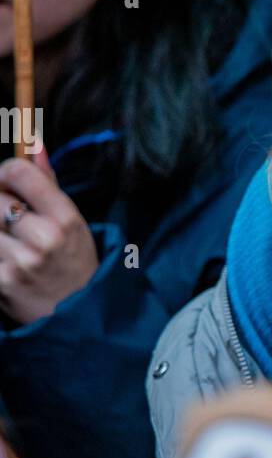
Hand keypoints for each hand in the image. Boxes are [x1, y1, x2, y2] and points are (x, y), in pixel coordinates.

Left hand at [0, 143, 97, 323]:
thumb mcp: (72, 221)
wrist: (78, 316)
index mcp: (65, 218)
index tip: (7, 182)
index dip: (6, 173)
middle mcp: (43, 239)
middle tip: (10, 216)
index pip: (18, 172)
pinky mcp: (2, 282)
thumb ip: (47, 181)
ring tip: (9, 236)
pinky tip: (6, 254)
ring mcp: (20, 262)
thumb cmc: (74, 263)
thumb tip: (33, 141)